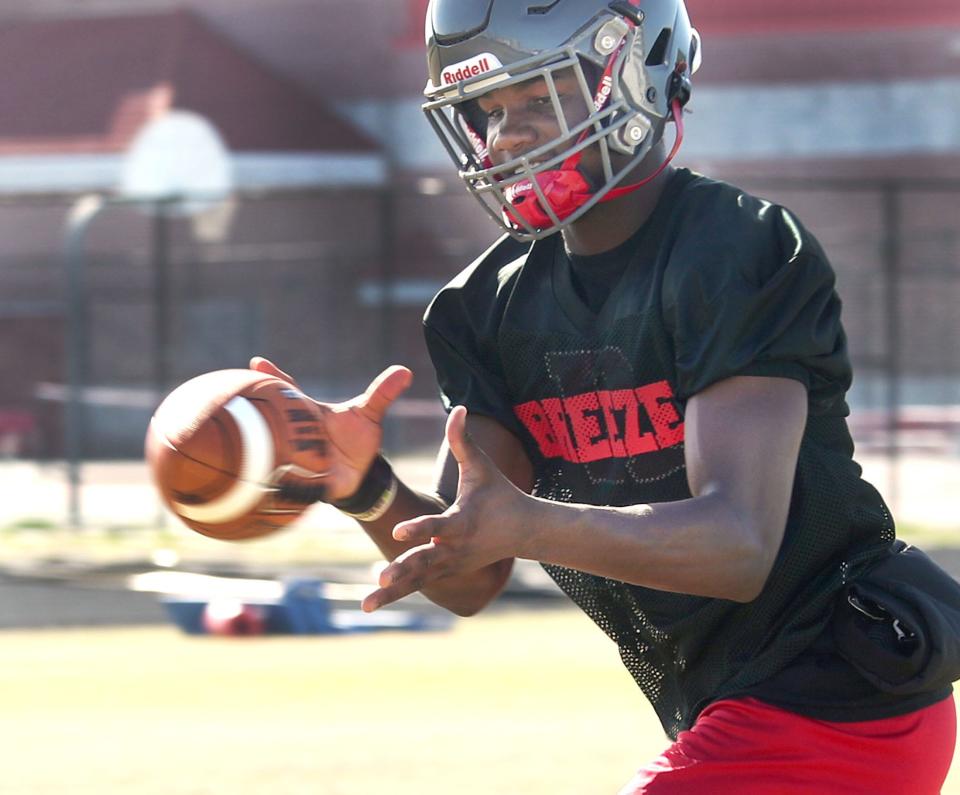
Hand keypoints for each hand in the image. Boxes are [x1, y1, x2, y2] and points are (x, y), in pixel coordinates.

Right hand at [249, 356, 411, 501]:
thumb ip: (382, 394)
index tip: (258, 362)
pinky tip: (273, 479)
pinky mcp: (300, 482)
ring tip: (262, 441)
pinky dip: (281, 480)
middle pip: (272, 421)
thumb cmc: (356, 439)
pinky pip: (284, 481)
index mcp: (307, 412)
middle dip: (264, 414)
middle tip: (250, 398)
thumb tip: (405, 371)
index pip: (288, 393)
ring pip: (272, 450)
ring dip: (270, 447)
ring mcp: (293, 456)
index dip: (274, 378)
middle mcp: (294, 432)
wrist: (357, 476)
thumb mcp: (368, 414)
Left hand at [362, 405, 531, 611]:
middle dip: (402, 571)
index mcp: (462, 522)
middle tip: (380, 578)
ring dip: (391, 593)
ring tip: (365, 606)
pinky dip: (398, 594)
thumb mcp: (481, 467)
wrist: (525, 530)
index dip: (419, 529)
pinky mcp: (447, 573)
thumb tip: (458, 407)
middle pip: (424, 562)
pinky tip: (373, 602)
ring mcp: (451, 565)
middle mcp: (454, 548)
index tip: (398, 533)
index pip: (437, 526)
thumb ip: (462, 440)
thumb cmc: (501, 493)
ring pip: (417, 581)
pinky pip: (419, 585)